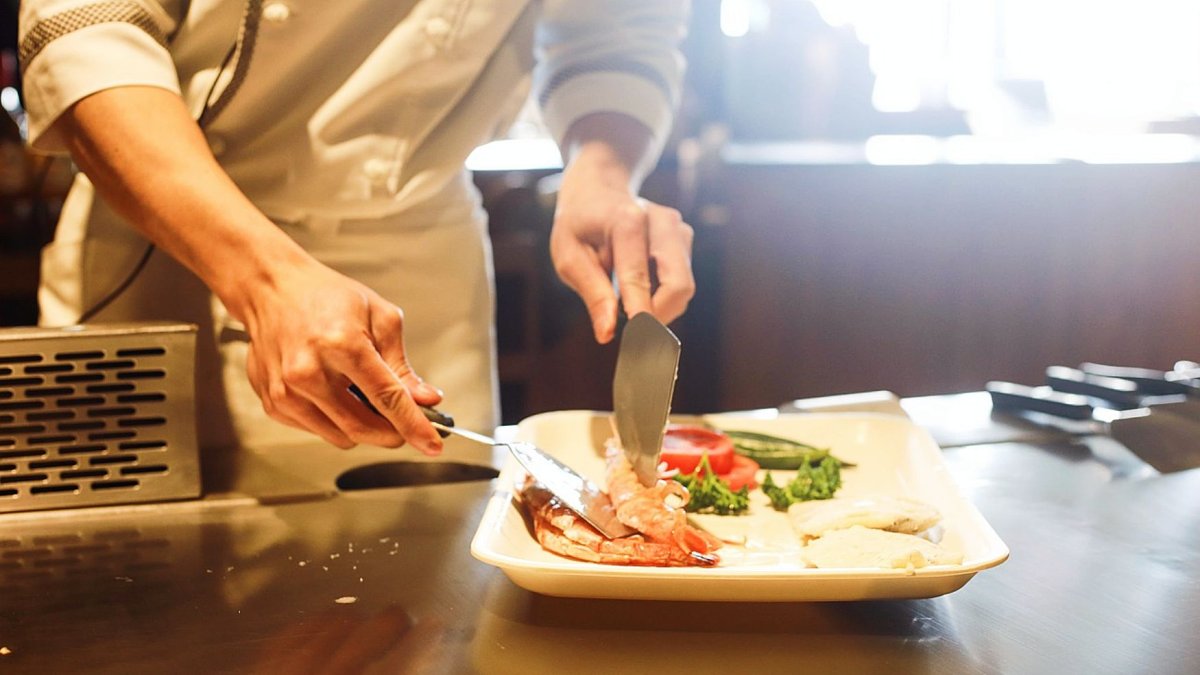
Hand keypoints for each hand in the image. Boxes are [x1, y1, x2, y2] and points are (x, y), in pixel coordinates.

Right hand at [233, 258, 444, 452]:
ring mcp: (286, 391)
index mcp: (340, 344)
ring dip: (364, 427)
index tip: (432, 444)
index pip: (387, 398)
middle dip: (393, 433)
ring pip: (342, 437)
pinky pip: (319, 431)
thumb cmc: (325, 296)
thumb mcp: (379, 318)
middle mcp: (308, 371)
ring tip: (363, 394)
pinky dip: (336, 421)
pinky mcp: (274, 404)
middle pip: (364, 427)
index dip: (414, 426)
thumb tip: (425, 400)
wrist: (272, 289)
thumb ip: (401, 365)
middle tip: (406, 422)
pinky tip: (335, 392)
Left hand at [550, 159, 694, 343]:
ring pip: (683, 287)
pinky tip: (637, 288)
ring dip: (658, 307)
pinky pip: (681, 281)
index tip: (639, 346)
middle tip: (632, 334)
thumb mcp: (569, 256)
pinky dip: (661, 296)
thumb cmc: (579, 226)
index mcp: (627, 222)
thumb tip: (607, 333)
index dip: (641, 316)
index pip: (639, 278)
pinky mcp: (685, 239)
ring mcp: (678, 229)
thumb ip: (592, 293)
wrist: (599, 189)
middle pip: (679, 285)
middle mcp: (662, 222)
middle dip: (659, 317)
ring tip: (625, 301)